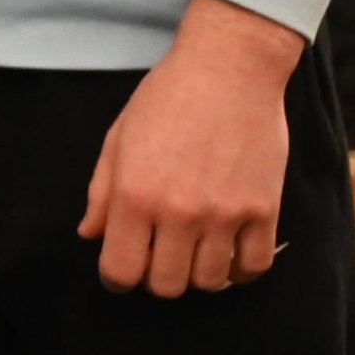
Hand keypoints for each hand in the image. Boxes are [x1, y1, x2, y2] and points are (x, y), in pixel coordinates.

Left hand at [79, 0, 303, 296]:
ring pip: (210, 282)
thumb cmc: (166, 98)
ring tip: (194, 250)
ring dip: (198, 273)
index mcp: (134, 195)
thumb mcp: (118, 139)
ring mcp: (224, 214)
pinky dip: (240, 269)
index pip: (121, 270)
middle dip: (156, 278)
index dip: (117, 278)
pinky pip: (254, 266)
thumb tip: (90, 234)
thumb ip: (101, 192)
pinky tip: (229, 251)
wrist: (229, 69)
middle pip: (167, 285)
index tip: (121, 270)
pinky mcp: (264, 210)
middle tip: (159, 256)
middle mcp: (178, 212)